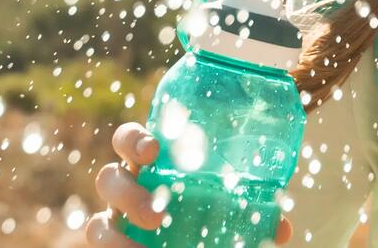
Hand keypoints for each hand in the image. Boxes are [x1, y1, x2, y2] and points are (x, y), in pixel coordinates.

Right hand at [84, 122, 293, 244]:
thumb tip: (281, 226)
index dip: (133, 140)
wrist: (192, 246)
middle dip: (126, 192)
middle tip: (158, 213)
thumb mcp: (230, 214)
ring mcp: (115, 223)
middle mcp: (127, 192)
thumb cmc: (204, 222)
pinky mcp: (111, 244)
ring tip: (149, 242)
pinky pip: (99, 247)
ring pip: (97, 222)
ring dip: (116, 235)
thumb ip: (251, 215)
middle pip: (108, 179)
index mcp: (152, 168)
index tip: (153, 149)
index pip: (130, 142)